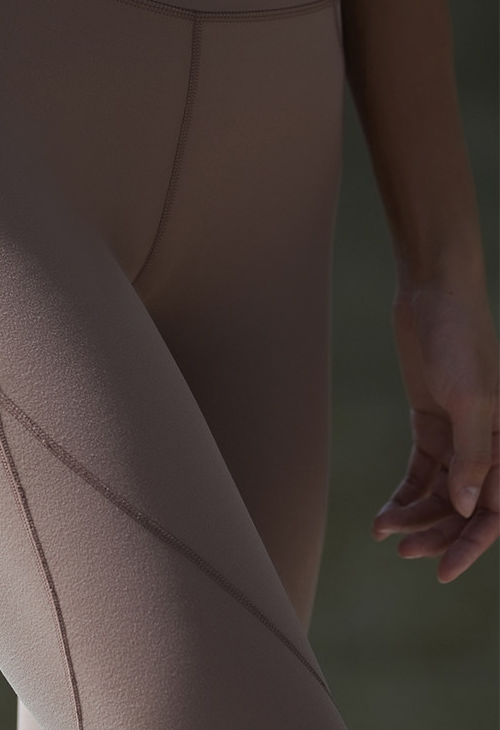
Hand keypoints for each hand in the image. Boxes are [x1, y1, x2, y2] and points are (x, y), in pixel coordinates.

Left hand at [372, 283, 498, 582]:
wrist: (432, 299)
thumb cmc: (459, 342)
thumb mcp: (470, 399)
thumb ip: (474, 455)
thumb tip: (469, 509)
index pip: (496, 509)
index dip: (471, 544)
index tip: (441, 572)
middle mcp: (489, 445)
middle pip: (466, 507)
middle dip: (436, 532)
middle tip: (401, 550)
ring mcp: (459, 436)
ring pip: (442, 493)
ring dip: (415, 514)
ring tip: (383, 530)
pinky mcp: (432, 424)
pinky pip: (423, 470)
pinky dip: (405, 492)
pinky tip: (386, 512)